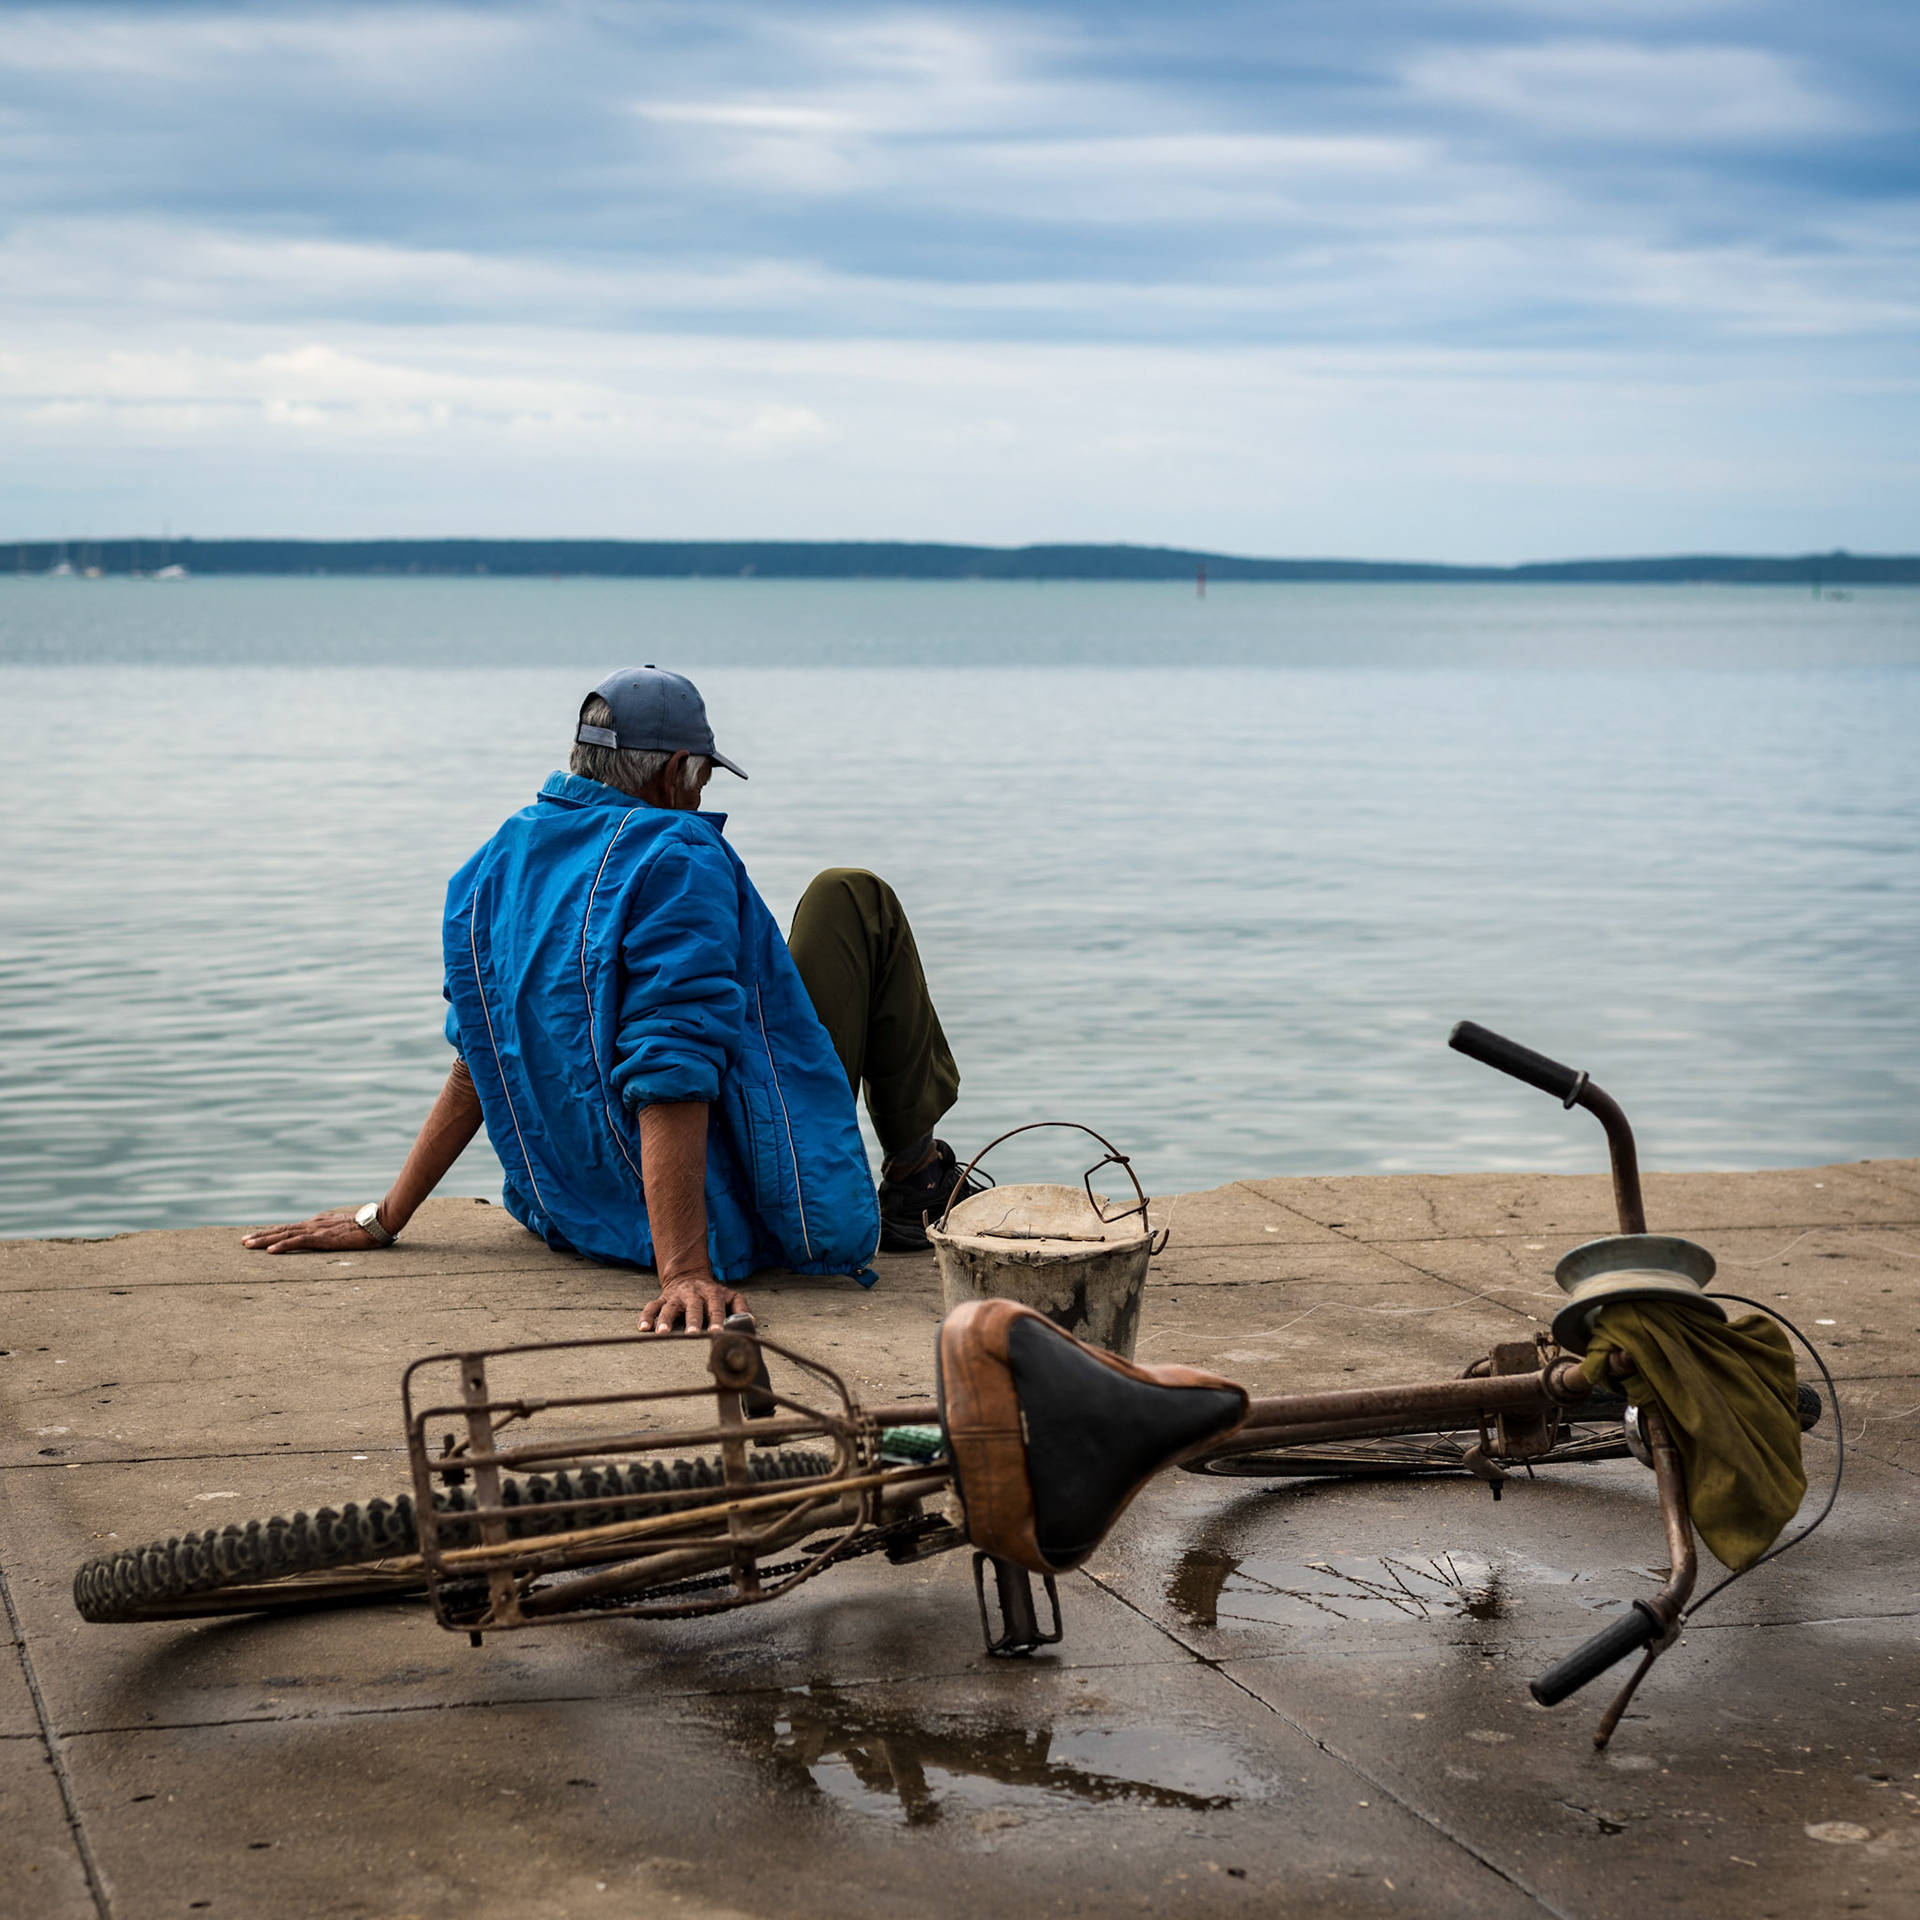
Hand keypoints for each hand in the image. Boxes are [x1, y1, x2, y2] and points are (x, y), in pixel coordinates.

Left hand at [242, 1211, 381, 1254]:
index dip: (273, 1232)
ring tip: (247, 1245)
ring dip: (264, 1240)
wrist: (377, 1223)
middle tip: (243, 1241)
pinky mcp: (322, 1238)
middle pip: (282, 1229)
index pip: (291, 1228)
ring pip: (284, 1234)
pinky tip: (270, 1251)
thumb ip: (334, 1232)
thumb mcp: (345, 1229)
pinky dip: (282, 1246)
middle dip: (261, 1235)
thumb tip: (330, 1237)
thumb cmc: (366, 1228)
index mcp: (318, 1222)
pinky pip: (297, 1242)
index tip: (258, 1237)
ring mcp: (316, 1230)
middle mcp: (313, 1224)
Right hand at [638, 1274, 748, 1332]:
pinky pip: (652, 1306)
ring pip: (670, 1307)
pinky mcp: (663, 1299)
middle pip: (693, 1308)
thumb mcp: (730, 1296)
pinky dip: (646, 1316)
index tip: (718, 1332)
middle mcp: (693, 1294)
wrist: (690, 1276)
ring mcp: (676, 1296)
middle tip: (692, 1335)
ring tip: (661, 1333)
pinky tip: (642, 1328)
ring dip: (665, 1319)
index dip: (717, 1320)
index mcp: (712, 1294)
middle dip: (693, 1321)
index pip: (716, 1308)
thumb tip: (750, 1322)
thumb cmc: (713, 1294)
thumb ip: (741, 1308)